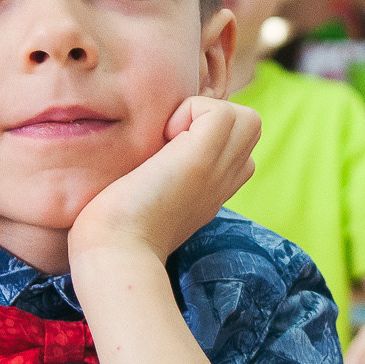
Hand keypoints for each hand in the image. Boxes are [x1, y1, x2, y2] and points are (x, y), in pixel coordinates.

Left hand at [69, 97, 260, 263]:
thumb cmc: (115, 232)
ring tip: (170, 137)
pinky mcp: (202, 158)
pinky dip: (191, 111)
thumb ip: (161, 179)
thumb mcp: (149, 201)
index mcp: (213, 191)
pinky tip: (164, 137)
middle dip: (213, 118)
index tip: (169, 150)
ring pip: (245, 117)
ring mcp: (218, 170)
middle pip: (249, 128)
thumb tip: (148, 153)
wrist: (115, 253)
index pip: (236, 147)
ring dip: (205, 113)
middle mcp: (224, 181)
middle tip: (173, 138)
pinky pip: (222, 111)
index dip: (208, 132)